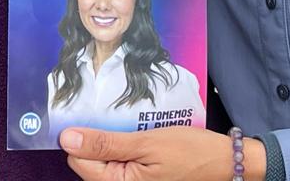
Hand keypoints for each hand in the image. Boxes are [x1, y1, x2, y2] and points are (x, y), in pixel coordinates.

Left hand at [60, 126, 265, 180]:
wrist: (222, 162)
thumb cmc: (190, 152)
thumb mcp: (146, 143)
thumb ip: (105, 143)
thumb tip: (67, 139)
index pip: (80, 161)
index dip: (85, 137)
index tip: (97, 115)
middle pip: (89, 162)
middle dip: (100, 138)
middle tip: (123, 122)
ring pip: (103, 160)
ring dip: (113, 141)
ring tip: (135, 129)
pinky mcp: (138, 179)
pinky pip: (118, 162)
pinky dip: (123, 146)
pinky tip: (138, 136)